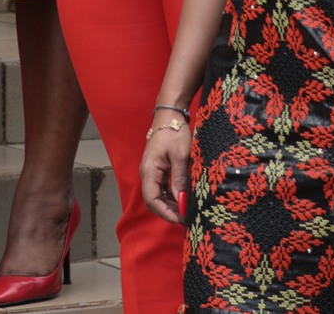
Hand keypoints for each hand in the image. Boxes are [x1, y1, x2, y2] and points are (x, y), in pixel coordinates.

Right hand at [139, 108, 192, 225]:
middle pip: (153, 201)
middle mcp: (147, 173)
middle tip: (185, 218)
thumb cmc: (174, 132)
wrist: (170, 115)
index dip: (165, 212)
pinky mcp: (158, 169)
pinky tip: (182, 198)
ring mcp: (152, 171)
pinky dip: (171, 196)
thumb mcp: (180, 156)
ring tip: (186, 211)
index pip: (152, 200)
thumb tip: (181, 200)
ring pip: (158, 195)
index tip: (180, 219)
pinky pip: (162, 188)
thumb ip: (179, 179)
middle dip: (168, 212)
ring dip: (170, 205)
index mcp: (149, 170)